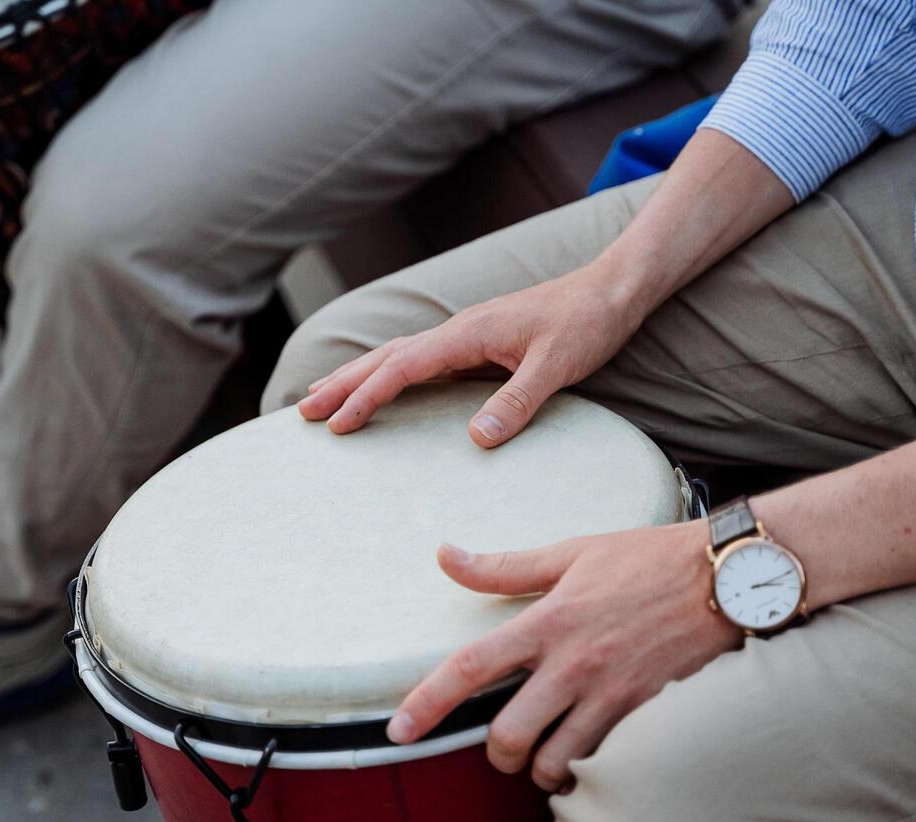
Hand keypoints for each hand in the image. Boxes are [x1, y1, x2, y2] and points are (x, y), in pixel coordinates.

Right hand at [298, 259, 642, 447]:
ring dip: (358, 376)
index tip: (338, 424)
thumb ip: (516, 402)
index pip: (403, 367)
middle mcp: (458, 331)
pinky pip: (419, 360)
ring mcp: (465, 335)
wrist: (612, 290)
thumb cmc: (587, 323)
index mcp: (468, 333)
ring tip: (322, 396)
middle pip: (386, 357)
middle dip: (342, 384)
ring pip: (397, 355)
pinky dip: (389, 374)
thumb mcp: (557, 366)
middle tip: (302, 411)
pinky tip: (381, 386)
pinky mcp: (477, 343)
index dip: (367, 396)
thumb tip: (475, 438)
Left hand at [388, 521, 742, 790]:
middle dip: (497, 755)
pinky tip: (588, 756)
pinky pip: (603, 764)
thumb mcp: (572, 552)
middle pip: (508, 736)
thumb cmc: (647, 559)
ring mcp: (611, 694)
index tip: (397, 733)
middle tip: (505, 747)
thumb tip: (445, 555)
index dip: (426, 705)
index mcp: (548, 621)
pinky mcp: (646, 715)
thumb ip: (505, 566)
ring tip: (546, 755)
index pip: (470, 667)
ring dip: (541, 769)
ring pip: (554, 763)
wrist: (727, 577)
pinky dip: (587, 770)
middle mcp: (574, 664)